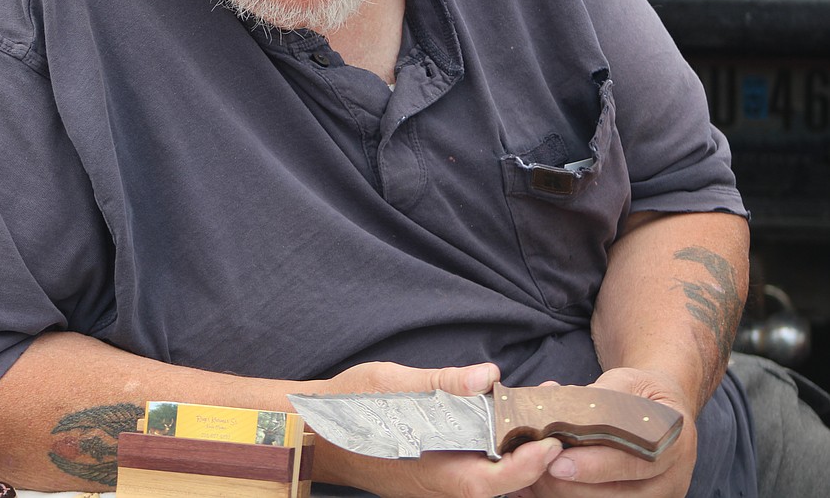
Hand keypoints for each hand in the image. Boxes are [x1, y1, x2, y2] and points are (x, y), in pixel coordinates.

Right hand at [308, 361, 562, 497]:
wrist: (310, 430)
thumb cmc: (347, 407)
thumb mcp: (392, 385)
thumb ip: (442, 384)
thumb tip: (488, 377)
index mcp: (431, 472)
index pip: (492, 481)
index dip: (527, 464)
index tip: (551, 439)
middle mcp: (436, 486)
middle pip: (498, 483)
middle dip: (531, 454)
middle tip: (554, 415)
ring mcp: (432, 484)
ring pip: (486, 477)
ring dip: (513, 450)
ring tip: (533, 411)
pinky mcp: (428, 475)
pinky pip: (469, 468)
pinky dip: (490, 448)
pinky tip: (497, 419)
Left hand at [515, 368, 696, 497]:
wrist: (664, 410)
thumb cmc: (642, 394)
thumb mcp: (626, 383)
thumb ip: (598, 397)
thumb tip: (559, 404)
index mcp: (672, 444)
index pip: (631, 462)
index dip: (593, 465)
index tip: (557, 463)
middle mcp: (669, 480)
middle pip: (614, 494)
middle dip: (567, 484)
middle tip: (531, 466)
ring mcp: (654, 497)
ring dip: (561, 492)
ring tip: (528, 477)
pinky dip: (562, 495)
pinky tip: (537, 485)